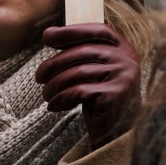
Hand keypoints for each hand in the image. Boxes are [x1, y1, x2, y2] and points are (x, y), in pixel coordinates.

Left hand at [36, 22, 141, 148]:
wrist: (118, 134)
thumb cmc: (101, 98)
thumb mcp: (95, 71)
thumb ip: (81, 52)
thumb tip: (48, 34)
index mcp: (124, 48)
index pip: (98, 30)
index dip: (71, 31)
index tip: (46, 37)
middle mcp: (127, 60)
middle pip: (82, 52)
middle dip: (54, 64)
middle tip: (38, 77)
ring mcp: (123, 77)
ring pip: (78, 72)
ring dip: (55, 84)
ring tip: (46, 94)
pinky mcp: (115, 96)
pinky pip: (79, 91)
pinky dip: (61, 98)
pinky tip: (54, 106)